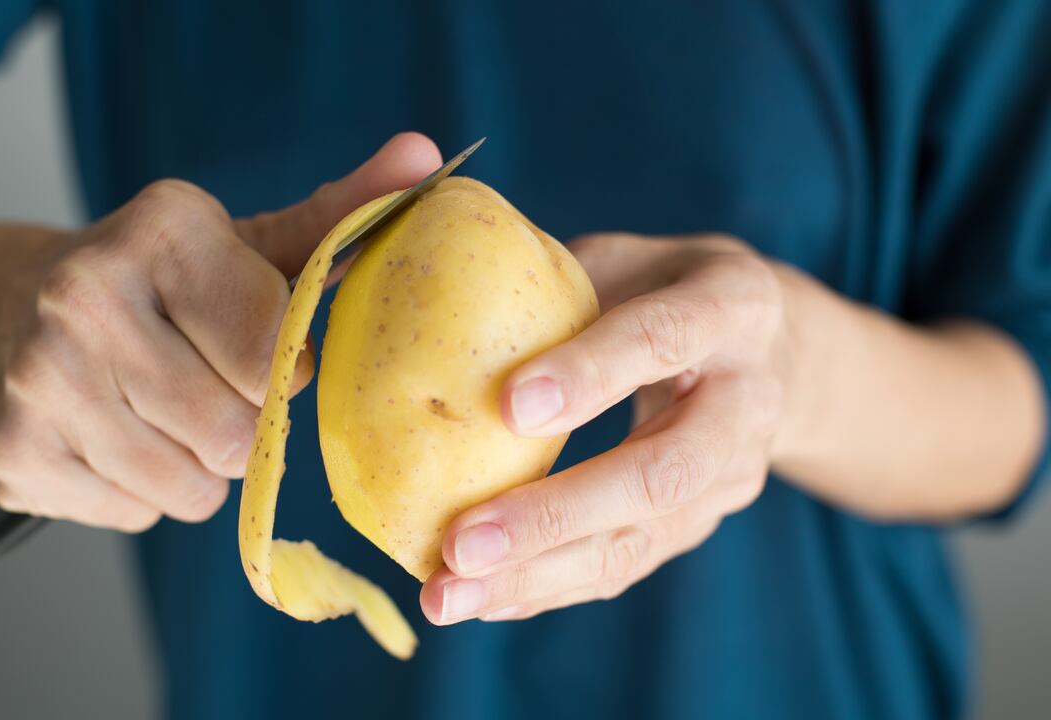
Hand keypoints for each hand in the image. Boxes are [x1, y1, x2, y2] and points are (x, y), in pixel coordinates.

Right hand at [0, 133, 442, 530]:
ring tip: (162, 412)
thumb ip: (339, 215)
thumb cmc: (164, 284)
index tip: (260, 349)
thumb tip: (426, 158)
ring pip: (187, 489)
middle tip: (211, 389)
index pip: (274, 353)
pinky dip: (141, 494)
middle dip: (243, 430)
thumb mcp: (249, 244)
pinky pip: (133, 515)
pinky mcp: (11, 452)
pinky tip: (114, 436)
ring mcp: (38, 379)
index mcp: (160, 231)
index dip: (284, 369)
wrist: (11, 306)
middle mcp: (84, 297)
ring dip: (196, 469)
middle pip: (232, 434)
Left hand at [422, 233, 788, 622]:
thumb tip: (443, 301)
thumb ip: (559, 281)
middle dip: (556, 514)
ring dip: (539, 575)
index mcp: (732, 305)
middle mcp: (747, 398)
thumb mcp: (627, 256)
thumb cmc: (665, 285)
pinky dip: (550, 587)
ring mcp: (733, 473)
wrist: (771, 348)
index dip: (592, 374)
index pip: (664, 338)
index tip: (508, 407)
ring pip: (641, 538)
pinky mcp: (702, 522)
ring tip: (449, 597)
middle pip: (663, 471)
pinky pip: (626, 563)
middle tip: (461, 544)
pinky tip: (482, 598)